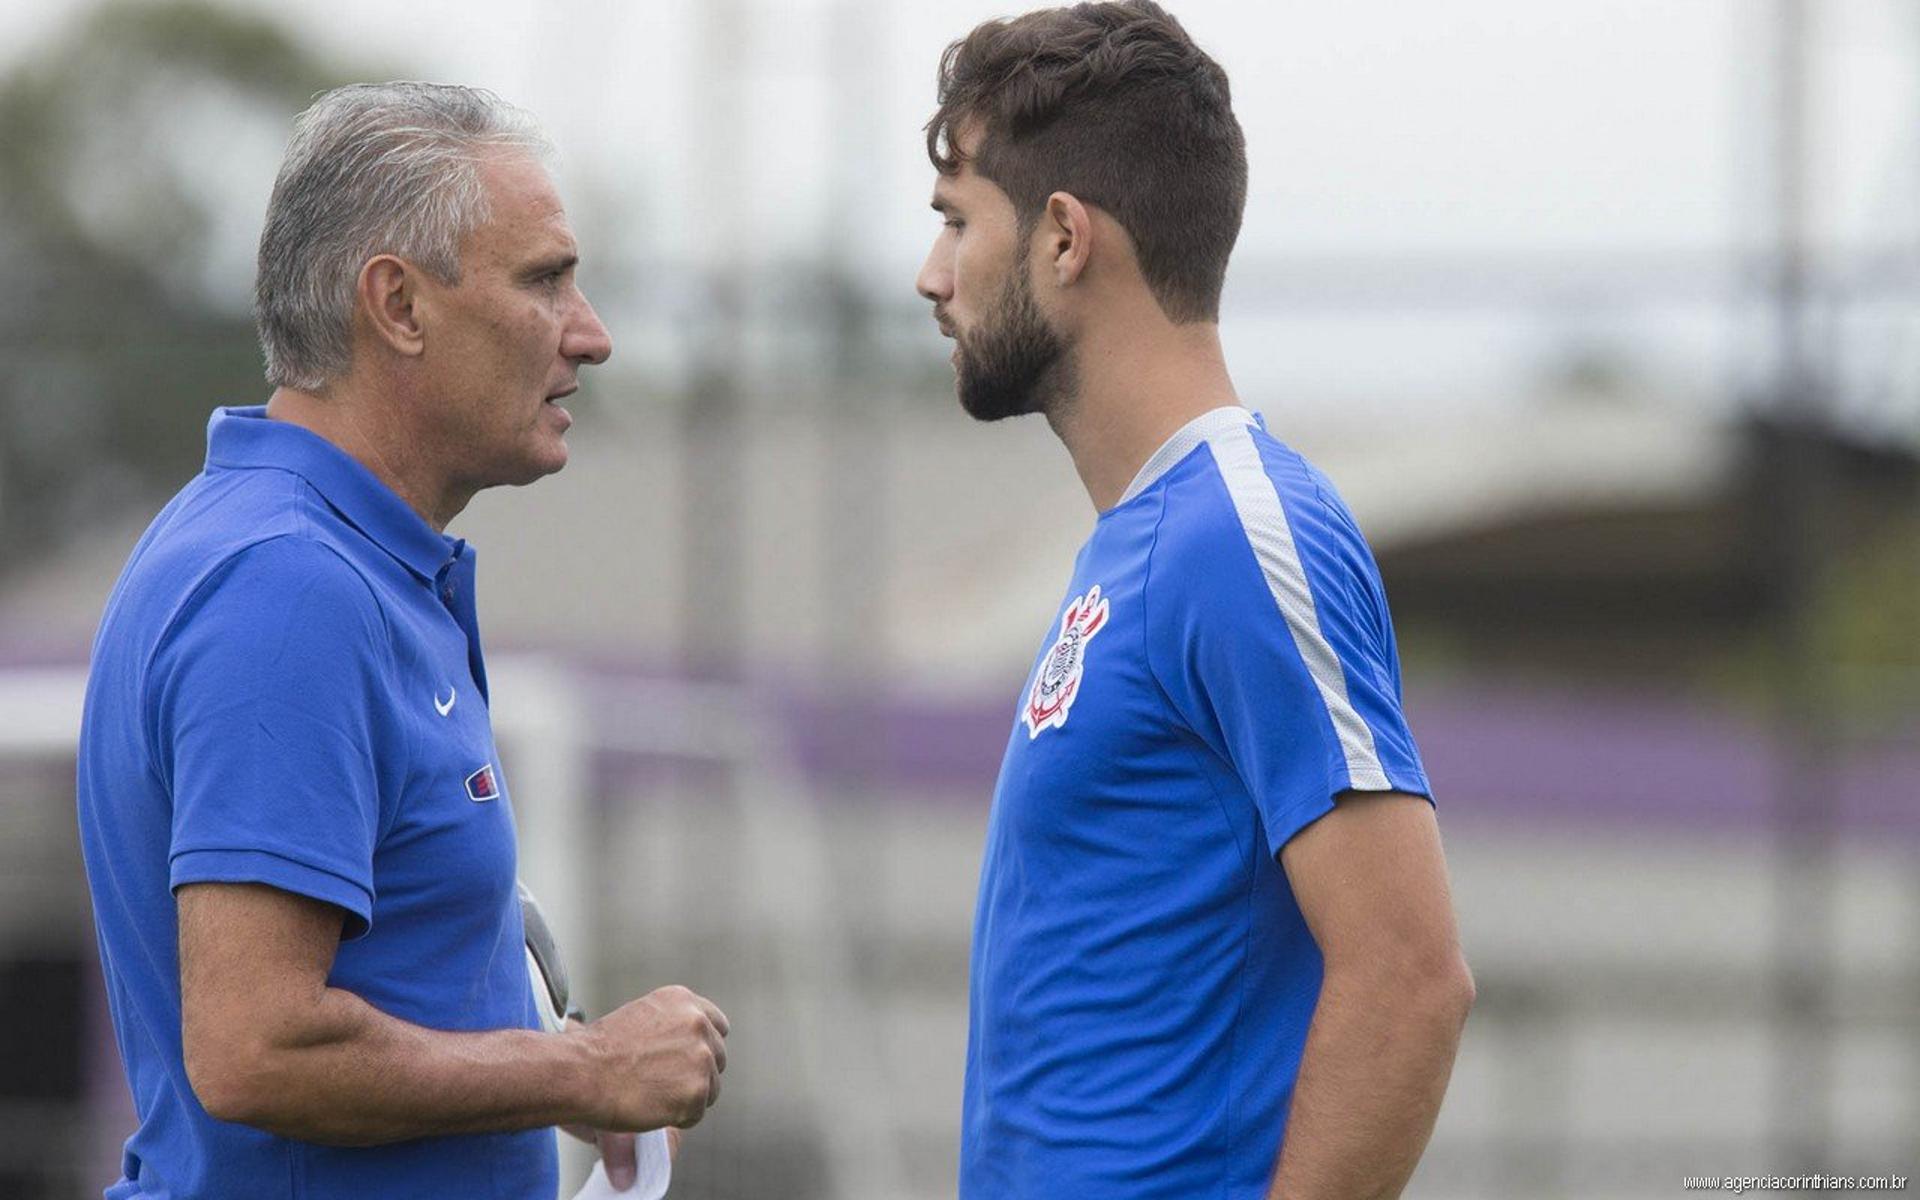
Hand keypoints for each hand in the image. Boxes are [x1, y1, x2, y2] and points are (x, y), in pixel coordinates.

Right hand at [580, 985, 728, 1130]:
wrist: (582, 1072)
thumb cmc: (600, 1050)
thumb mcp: (641, 1017)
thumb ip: (672, 1026)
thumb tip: (685, 1046)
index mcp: (684, 1002)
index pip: (717, 1026)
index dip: (704, 1046)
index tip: (690, 1059)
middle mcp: (698, 1024)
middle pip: (717, 1058)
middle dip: (696, 1073)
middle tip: (664, 1084)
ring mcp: (701, 1057)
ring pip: (711, 1088)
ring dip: (688, 1097)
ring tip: (653, 1096)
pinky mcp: (697, 1091)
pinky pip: (696, 1113)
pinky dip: (678, 1118)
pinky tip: (652, 1108)